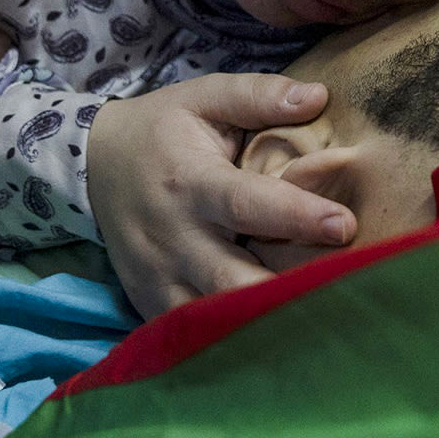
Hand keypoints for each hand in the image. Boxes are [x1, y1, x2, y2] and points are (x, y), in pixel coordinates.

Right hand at [87, 75, 355, 316]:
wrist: (92, 166)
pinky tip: (275, 341)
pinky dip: (231, 342)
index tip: (346, 225)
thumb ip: (257, 95)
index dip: (296, 217)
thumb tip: (318, 96)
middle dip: (284, 291)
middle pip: (230, 278)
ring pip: (213, 318)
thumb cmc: (161, 130)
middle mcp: (173, 236)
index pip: (246, 203)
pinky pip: (192, 336)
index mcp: (191, 182)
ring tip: (320, 325)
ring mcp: (159, 277)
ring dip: (263, 325)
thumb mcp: (202, 97)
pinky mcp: (150, 303)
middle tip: (343, 292)